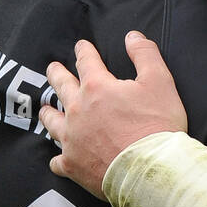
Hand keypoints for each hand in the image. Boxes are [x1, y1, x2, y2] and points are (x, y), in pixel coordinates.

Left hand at [41, 32, 188, 198]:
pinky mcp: (73, 165)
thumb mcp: (160, 82)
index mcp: (97, 88)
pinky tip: (60, 156)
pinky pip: (57, 160)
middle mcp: (77, 111)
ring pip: (51, 122)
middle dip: (56, 74)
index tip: (81, 45)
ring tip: (46, 108)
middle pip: (60, 87)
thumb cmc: (158, 125)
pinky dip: (58, 157)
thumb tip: (132, 36)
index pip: (86, 62)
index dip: (84, 51)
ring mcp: (72, 139)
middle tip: (53, 68)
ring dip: (48, 112)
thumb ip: (145, 55)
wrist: (152, 170)